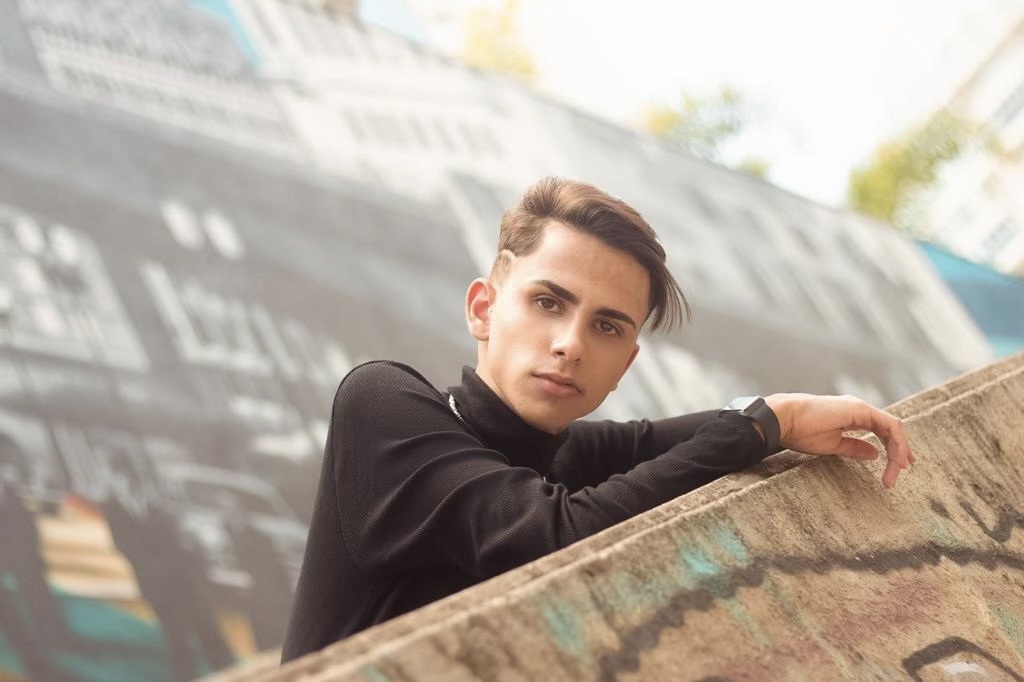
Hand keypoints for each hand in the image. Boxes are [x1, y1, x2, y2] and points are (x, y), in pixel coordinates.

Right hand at [765, 393, 916, 488]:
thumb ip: (854, 448)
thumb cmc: (801, 432)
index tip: (897, 467)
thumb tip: (874, 454)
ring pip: (892, 428)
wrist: (785, 419)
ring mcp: (861, 408)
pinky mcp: (861, 410)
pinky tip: (897, 459)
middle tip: (901, 471)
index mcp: (851, 416)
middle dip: (899, 451)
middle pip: (889, 430)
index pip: (880, 430)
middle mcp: (859, 409)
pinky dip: (898, 443)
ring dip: (899, 450)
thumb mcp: (833, 445)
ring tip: (899, 470)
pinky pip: (890, 426)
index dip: (892, 448)